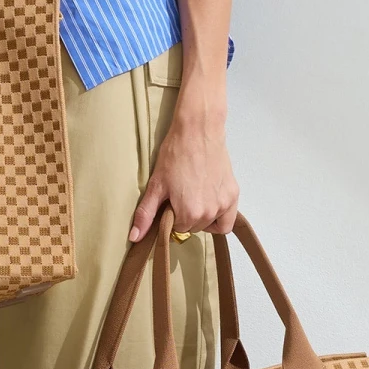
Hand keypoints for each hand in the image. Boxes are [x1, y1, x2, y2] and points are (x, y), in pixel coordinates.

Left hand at [129, 89, 239, 240]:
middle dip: (186, 217)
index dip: (172, 216)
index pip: (177, 229)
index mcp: (189, 214)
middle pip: (194, 228)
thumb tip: (134, 238)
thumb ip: (146, 214)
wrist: (198, 130)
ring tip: (195, 196)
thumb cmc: (175, 155)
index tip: (171, 200)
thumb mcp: (156, 185)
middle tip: (182, 195)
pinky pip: (228, 219)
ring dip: (202, 217)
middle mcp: (209, 213)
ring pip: (210, 225)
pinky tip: (210, 203)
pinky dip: (220, 216)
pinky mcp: (233, 194)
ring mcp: (224, 204)